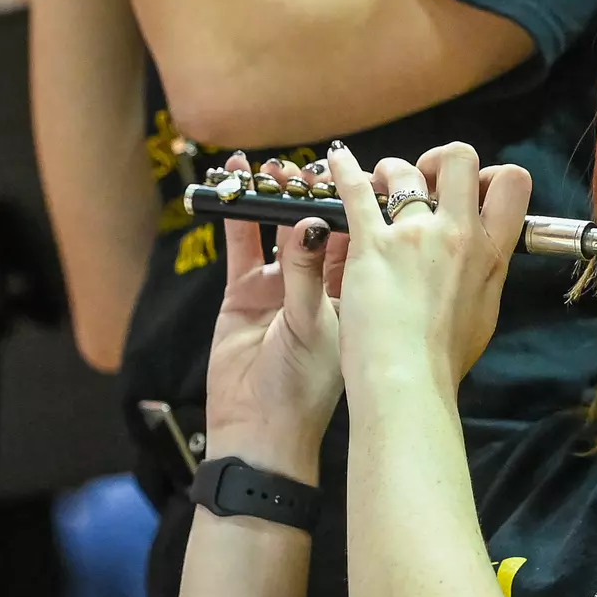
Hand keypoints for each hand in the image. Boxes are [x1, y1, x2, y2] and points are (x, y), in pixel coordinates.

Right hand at [203, 154, 346, 482]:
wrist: (261, 430)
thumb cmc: (305, 389)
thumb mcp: (314, 325)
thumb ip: (311, 274)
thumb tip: (316, 223)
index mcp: (356, 294)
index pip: (362, 236)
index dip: (356, 203)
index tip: (351, 171)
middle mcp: (322, 285)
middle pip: (321, 224)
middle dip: (314, 192)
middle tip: (307, 166)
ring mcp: (282, 285)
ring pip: (281, 227)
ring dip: (277, 196)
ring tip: (272, 167)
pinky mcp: (244, 291)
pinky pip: (242, 243)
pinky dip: (238, 212)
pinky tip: (234, 181)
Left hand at [328, 142, 530, 395]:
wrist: (408, 384)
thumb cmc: (443, 361)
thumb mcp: (484, 313)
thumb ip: (485, 273)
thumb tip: (482, 256)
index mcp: (492, 254)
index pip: (513, 184)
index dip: (491, 175)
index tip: (470, 188)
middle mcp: (459, 235)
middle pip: (460, 158)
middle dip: (439, 158)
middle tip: (423, 177)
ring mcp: (415, 237)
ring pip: (404, 171)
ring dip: (390, 172)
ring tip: (378, 185)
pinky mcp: (372, 245)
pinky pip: (356, 190)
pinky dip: (343, 171)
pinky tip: (336, 160)